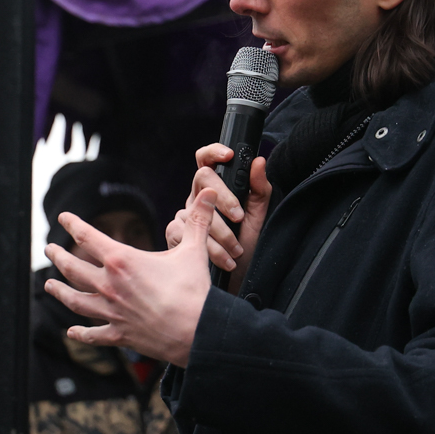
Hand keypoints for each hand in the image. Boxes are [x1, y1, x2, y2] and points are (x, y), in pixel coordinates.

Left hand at [43, 187, 220, 367]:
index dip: (73, 224)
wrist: (198, 333)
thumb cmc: (194, 291)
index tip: (63, 217)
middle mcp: (109, 286)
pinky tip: (72, 331)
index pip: (88, 237)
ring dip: (60, 292)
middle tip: (49, 249)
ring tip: (48, 285)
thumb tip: (209, 193)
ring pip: (76, 300)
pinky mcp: (119, 334)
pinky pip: (94, 334)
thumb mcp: (194, 251)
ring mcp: (112, 312)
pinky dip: (81, 333)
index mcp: (122, 261)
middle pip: (74, 268)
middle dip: (58, 257)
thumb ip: (197, 220)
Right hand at [166, 146, 271, 295]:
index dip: (213, 151)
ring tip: (236, 250)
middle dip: (224, 198)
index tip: (229, 155)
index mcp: (215, 190)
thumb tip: (259, 161)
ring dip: (221, 233)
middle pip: (203, 179)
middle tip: (238, 217)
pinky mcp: (175, 235)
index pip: (206, 161)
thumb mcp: (258, 218)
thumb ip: (259, 190)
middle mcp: (197, 199)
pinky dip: (210, 249)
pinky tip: (223, 260)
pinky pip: (187, 233)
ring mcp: (184, 216)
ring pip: (196, 210)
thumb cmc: (248, 249)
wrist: (239, 282)